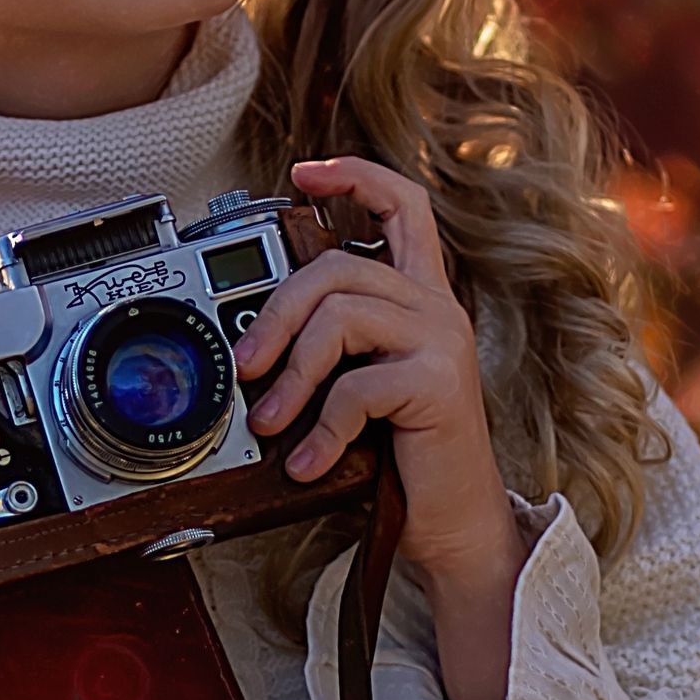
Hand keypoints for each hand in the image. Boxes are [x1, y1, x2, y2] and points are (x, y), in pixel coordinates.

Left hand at [234, 153, 525, 699]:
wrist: (455, 525)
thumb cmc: (402, 457)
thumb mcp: (362, 385)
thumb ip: (332, 345)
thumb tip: (254, 336)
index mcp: (420, 298)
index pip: (403, 205)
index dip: (354, 176)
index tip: (302, 174)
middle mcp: (437, 309)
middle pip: (341, 266)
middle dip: (276, 313)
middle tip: (244, 365)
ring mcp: (442, 344)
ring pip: (341, 317)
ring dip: (290, 374)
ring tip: (267, 421)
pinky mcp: (439, 387)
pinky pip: (357, 388)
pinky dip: (319, 429)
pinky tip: (305, 462)